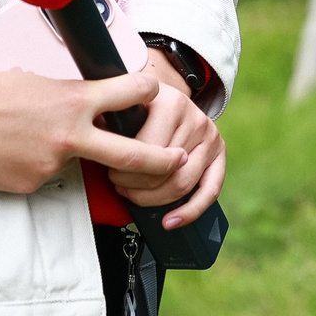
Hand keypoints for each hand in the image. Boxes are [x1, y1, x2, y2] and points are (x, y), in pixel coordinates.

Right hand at [0, 69, 187, 197]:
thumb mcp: (34, 83)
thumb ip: (65, 98)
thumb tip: (81, 107)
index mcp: (74, 100)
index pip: (131, 93)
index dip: (148, 93)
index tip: (156, 95)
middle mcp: (70, 135)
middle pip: (133, 154)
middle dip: (162, 161)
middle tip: (179, 162)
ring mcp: (51, 165)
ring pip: (79, 164)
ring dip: (70, 155)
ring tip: (34, 138)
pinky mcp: (31, 185)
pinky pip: (45, 176)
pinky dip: (35, 166)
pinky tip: (9, 151)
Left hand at [100, 48, 226, 228]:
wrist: (166, 95)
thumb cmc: (140, 105)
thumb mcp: (124, 104)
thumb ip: (112, 122)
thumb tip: (96, 150)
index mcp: (172, 103)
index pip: (147, 150)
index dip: (123, 168)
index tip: (108, 170)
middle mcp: (196, 119)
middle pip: (164, 171)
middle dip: (136, 186)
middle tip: (119, 185)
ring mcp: (211, 136)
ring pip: (182, 184)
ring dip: (154, 199)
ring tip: (135, 196)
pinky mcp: (220, 152)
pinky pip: (210, 189)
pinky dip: (190, 211)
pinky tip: (170, 221)